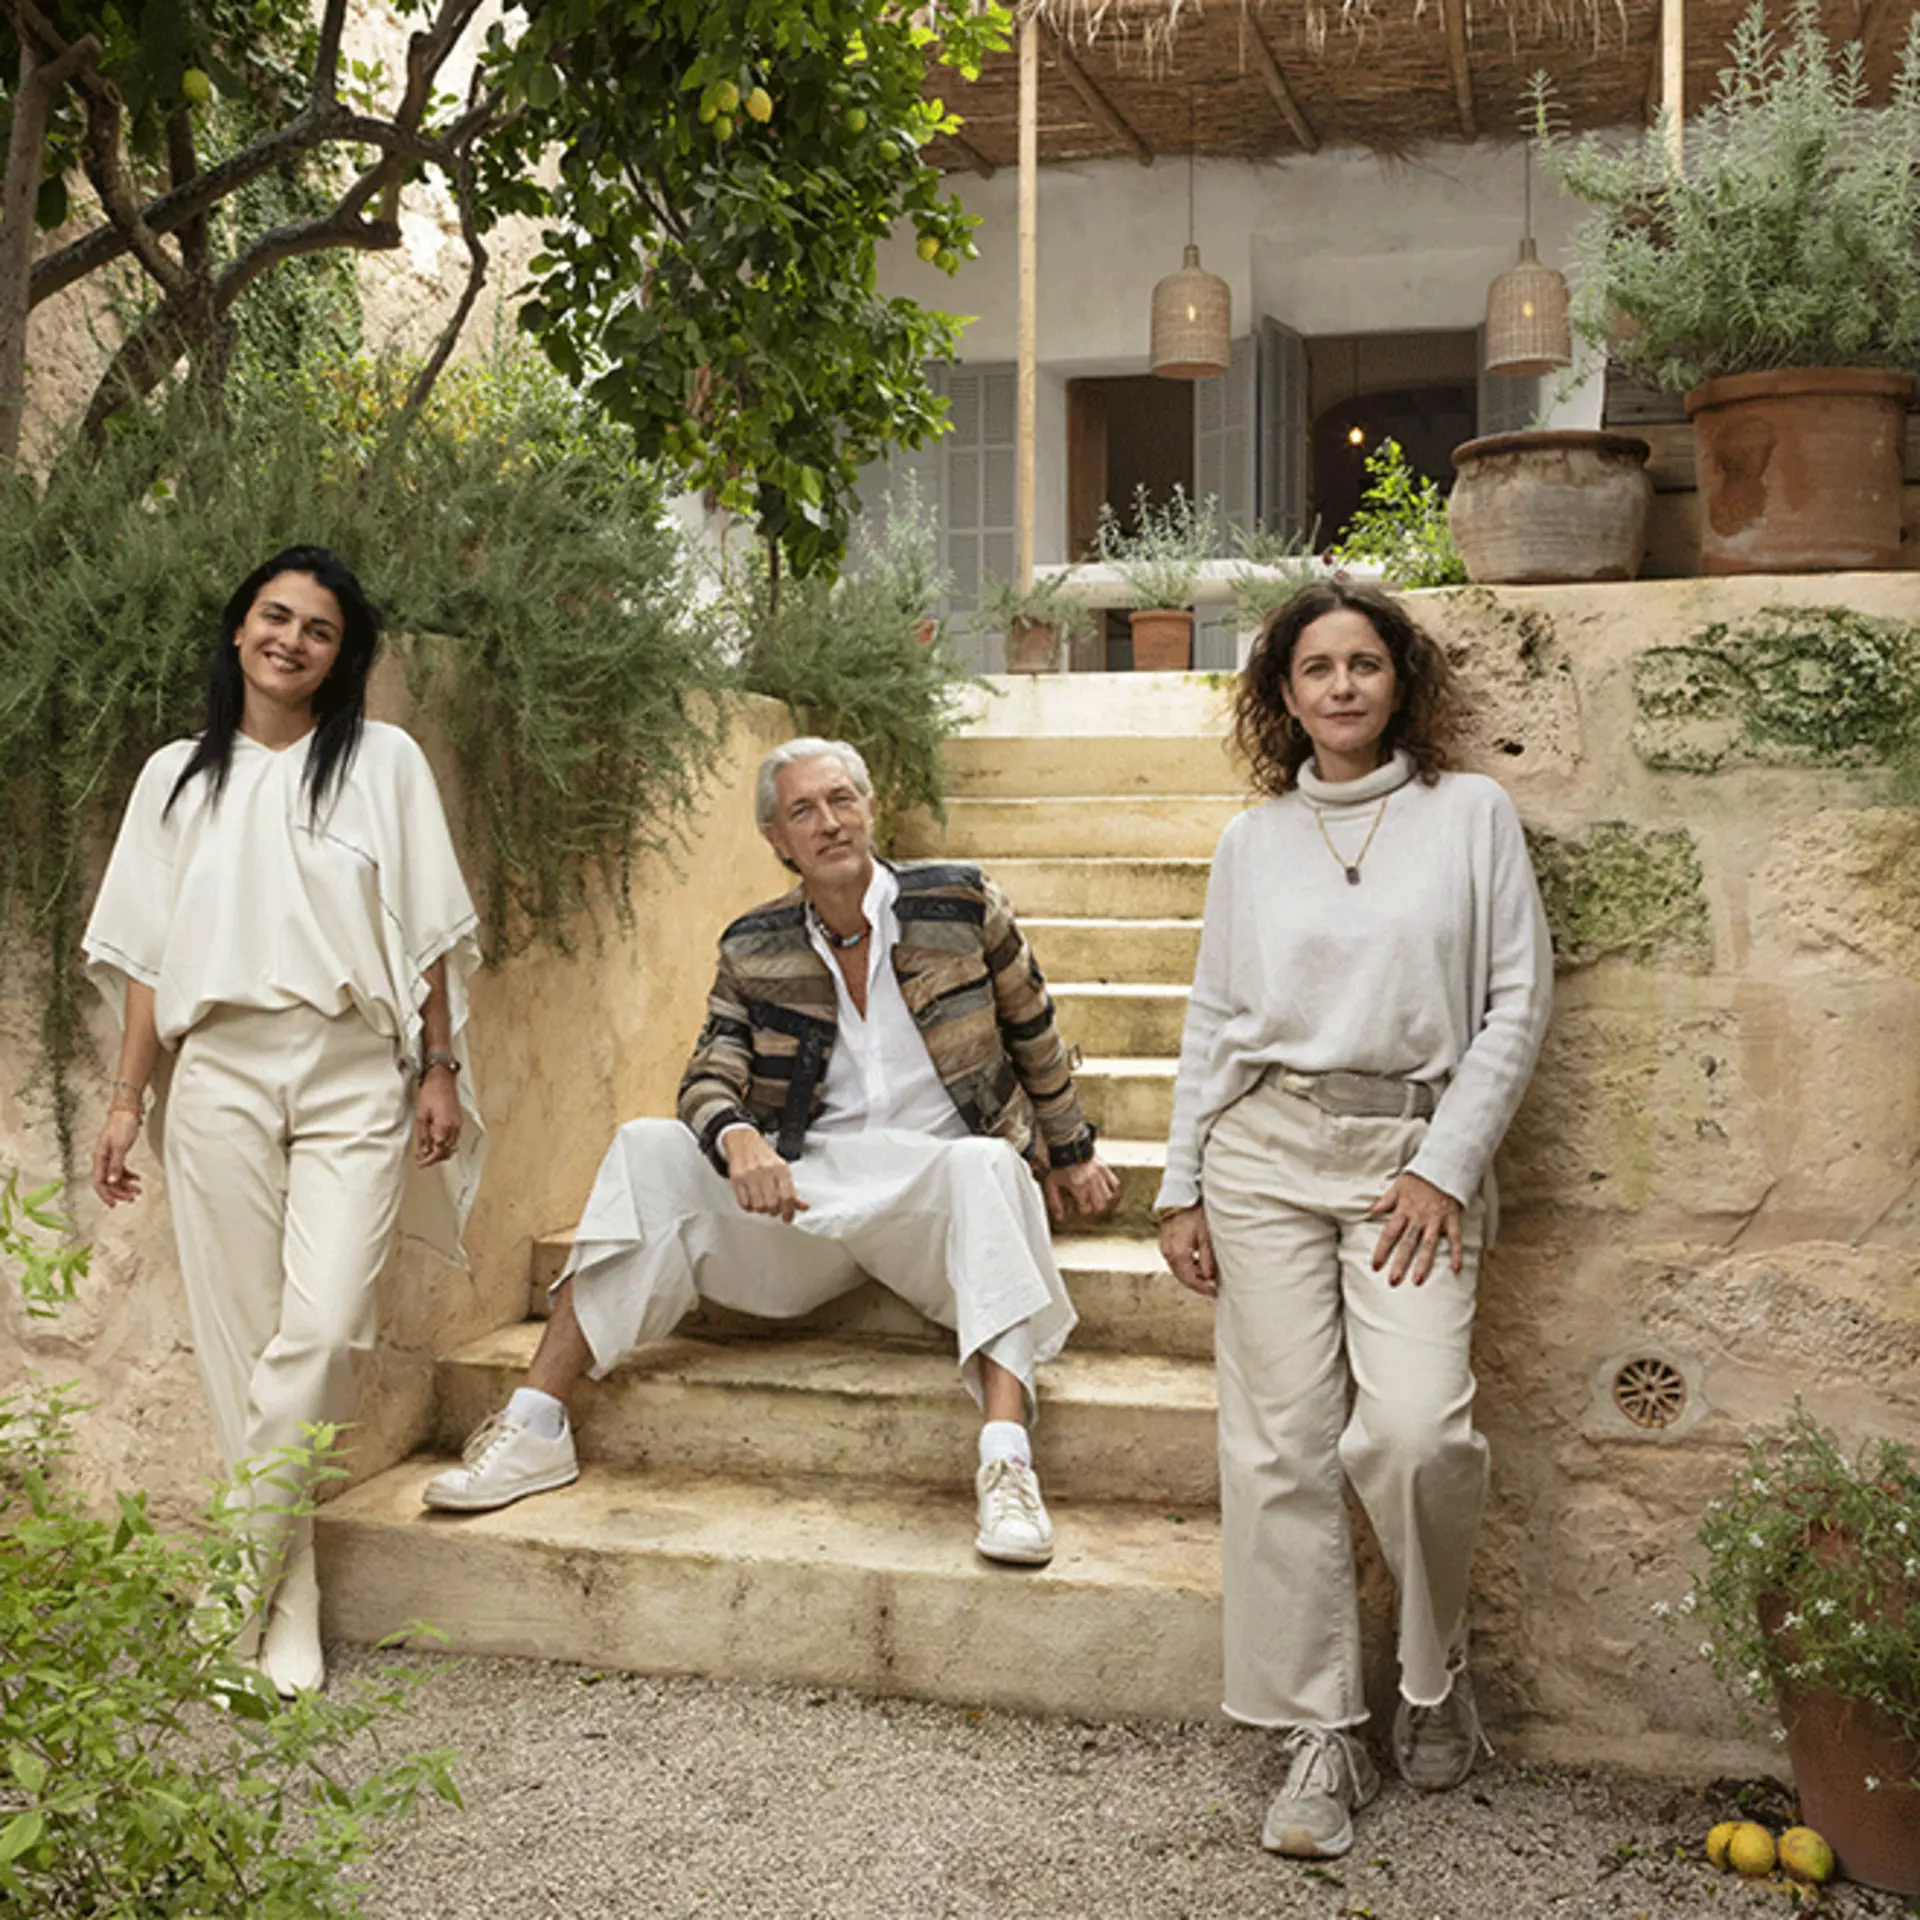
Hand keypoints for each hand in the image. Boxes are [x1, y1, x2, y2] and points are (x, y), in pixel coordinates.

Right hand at [92, 1108, 144, 1206]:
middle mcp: (102, 1159)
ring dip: (126, 1185)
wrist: (127, 1110)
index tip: (114, 1205)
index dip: (106, 1195)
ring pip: (115, 1176)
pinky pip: (120, 1169)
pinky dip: (128, 1175)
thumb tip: (112, 1182)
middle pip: (108, 1182)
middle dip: (119, 1192)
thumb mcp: (120, 1146)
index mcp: (99, 1158)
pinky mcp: (117, 1153)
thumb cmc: (122, 1125)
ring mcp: (109, 1156)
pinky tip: (137, 1179)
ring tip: (138, 1190)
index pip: (99, 1182)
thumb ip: (116, 1165)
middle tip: (133, 1198)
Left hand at [414, 1067, 462, 1167]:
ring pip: (452, 1146)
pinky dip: (445, 1144)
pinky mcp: (459, 1121)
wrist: (442, 1078)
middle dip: (435, 1158)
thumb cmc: (431, 1092)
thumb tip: (423, 1150)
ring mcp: (458, 1124)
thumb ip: (423, 1135)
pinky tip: (436, 1142)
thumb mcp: (421, 1115)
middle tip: (422, 1160)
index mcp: (444, 1125)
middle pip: (447, 1151)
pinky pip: (454, 1139)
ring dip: (440, 1152)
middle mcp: (454, 1127)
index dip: (429, 1159)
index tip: (420, 1163)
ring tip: (427, 1153)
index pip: (438, 1150)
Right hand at [723, 1127, 807, 1221]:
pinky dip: (749, 1207)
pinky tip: (751, 1201)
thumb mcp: (782, 1170)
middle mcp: (766, 1171)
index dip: (789, 1211)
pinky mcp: (737, 1179)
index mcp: (781, 1169)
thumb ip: (792, 1190)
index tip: (788, 1217)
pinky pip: (744, 1203)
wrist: (744, 1142)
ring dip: (761, 1210)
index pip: (788, 1197)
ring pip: (758, 1206)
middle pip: (773, 1204)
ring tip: (762, 1205)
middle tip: (774, 1210)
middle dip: (774, 1211)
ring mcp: (750, 1175)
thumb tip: (803, 1207)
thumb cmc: (764, 1158)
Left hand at [1043, 1155, 1120, 1223]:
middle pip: (1100, 1205)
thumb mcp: (1052, 1185)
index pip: (1086, 1208)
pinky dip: (1113, 1191)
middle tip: (1090, 1207)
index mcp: (1078, 1186)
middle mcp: (1091, 1181)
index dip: (1082, 1211)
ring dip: (1104, 1202)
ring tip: (1098, 1202)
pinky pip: (1115, 1184)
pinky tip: (1108, 1193)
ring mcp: (1100, 1175)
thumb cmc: (1060, 1166)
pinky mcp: (1105, 1169)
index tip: (1079, 1208)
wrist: (1068, 1148)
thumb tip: (1059, 1217)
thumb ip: (1055, 1202)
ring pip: (1109, 1196)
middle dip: (1095, 1209)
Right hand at [1158, 1205, 1216, 1297]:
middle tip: (1212, 1289)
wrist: (1179, 1196)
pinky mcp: (1165, 1243)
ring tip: (1207, 1277)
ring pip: (1178, 1270)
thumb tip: (1209, 1278)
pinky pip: (1175, 1262)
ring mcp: (1164, 1248)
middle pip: (1182, 1277)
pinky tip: (1197, 1264)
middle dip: (1197, 1285)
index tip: (1215, 1293)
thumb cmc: (1195, 1213)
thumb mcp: (1206, 1236)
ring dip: (1191, 1276)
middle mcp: (1168, 1253)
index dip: (1202, 1288)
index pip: (1189, 1279)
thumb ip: (1206, 1258)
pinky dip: (1186, 1267)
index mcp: (1178, 1253)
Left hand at [1368, 1171, 1464, 1286]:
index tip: (1375, 1266)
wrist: (1444, 1165)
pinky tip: (1457, 1270)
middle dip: (1400, 1263)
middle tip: (1393, 1282)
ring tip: (1417, 1281)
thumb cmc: (1419, 1177)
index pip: (1389, 1233)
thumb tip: (1370, 1211)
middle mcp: (1419, 1217)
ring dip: (1423, 1263)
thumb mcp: (1398, 1185)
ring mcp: (1436, 1220)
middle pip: (1407, 1243)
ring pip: (1429, 1244)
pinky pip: (1455, 1239)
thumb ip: (1385, 1200)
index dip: (1382, 1250)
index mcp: (1404, 1210)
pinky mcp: (1452, 1219)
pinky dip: (1457, 1254)